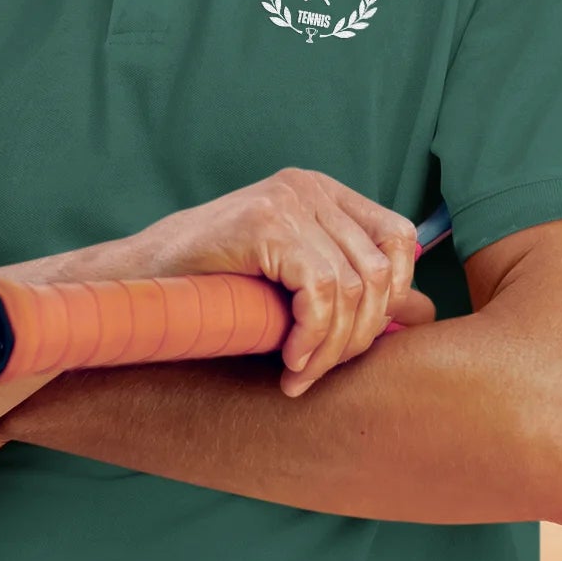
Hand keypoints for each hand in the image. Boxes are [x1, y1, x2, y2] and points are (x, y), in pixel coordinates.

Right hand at [131, 168, 435, 396]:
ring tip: (301, 373)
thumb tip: (427, 315)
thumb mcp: (291, 283)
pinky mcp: (267, 222)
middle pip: (382, 269)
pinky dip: (313, 336)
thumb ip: (352, 289)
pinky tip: (289, 363)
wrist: (134, 282)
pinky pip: (321, 291)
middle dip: (361, 335)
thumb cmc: (209, 288)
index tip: (350, 345)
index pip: (398, 240)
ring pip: (355, 286)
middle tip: (320, 371)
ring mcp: (289, 199)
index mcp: (324, 192)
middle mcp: (311, 187)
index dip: (391, 300)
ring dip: (334, 346)